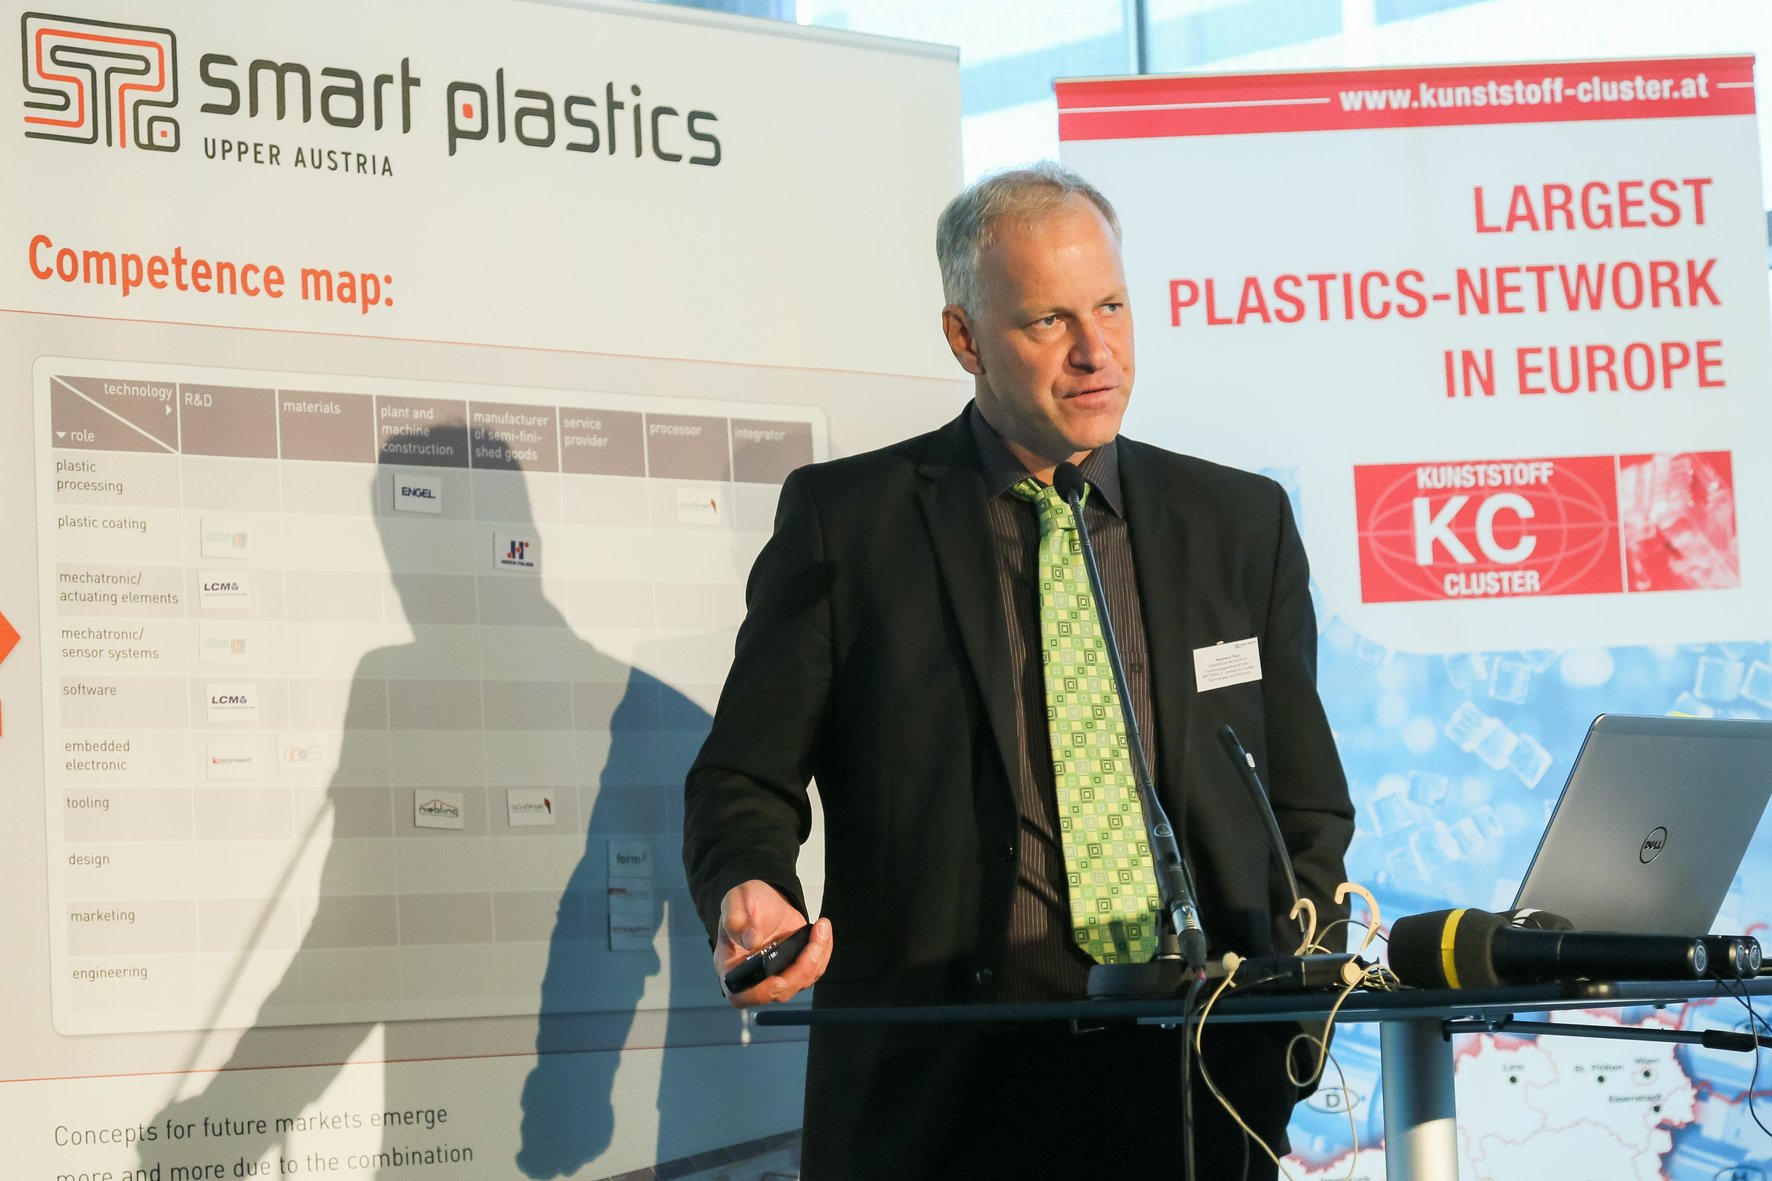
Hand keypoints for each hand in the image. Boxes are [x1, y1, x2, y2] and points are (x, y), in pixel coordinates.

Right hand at [715, 880, 832, 1006]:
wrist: (766, 898)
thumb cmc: (745, 903)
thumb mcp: (734, 903)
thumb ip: (736, 920)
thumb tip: (751, 941)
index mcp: (731, 967)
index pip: (740, 995)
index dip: (760, 993)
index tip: (778, 980)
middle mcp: (754, 977)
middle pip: (778, 992)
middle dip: (801, 970)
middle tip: (814, 943)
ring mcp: (776, 974)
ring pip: (801, 982)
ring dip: (817, 958)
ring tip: (821, 928)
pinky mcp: (795, 968)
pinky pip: (814, 970)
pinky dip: (823, 952)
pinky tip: (822, 931)